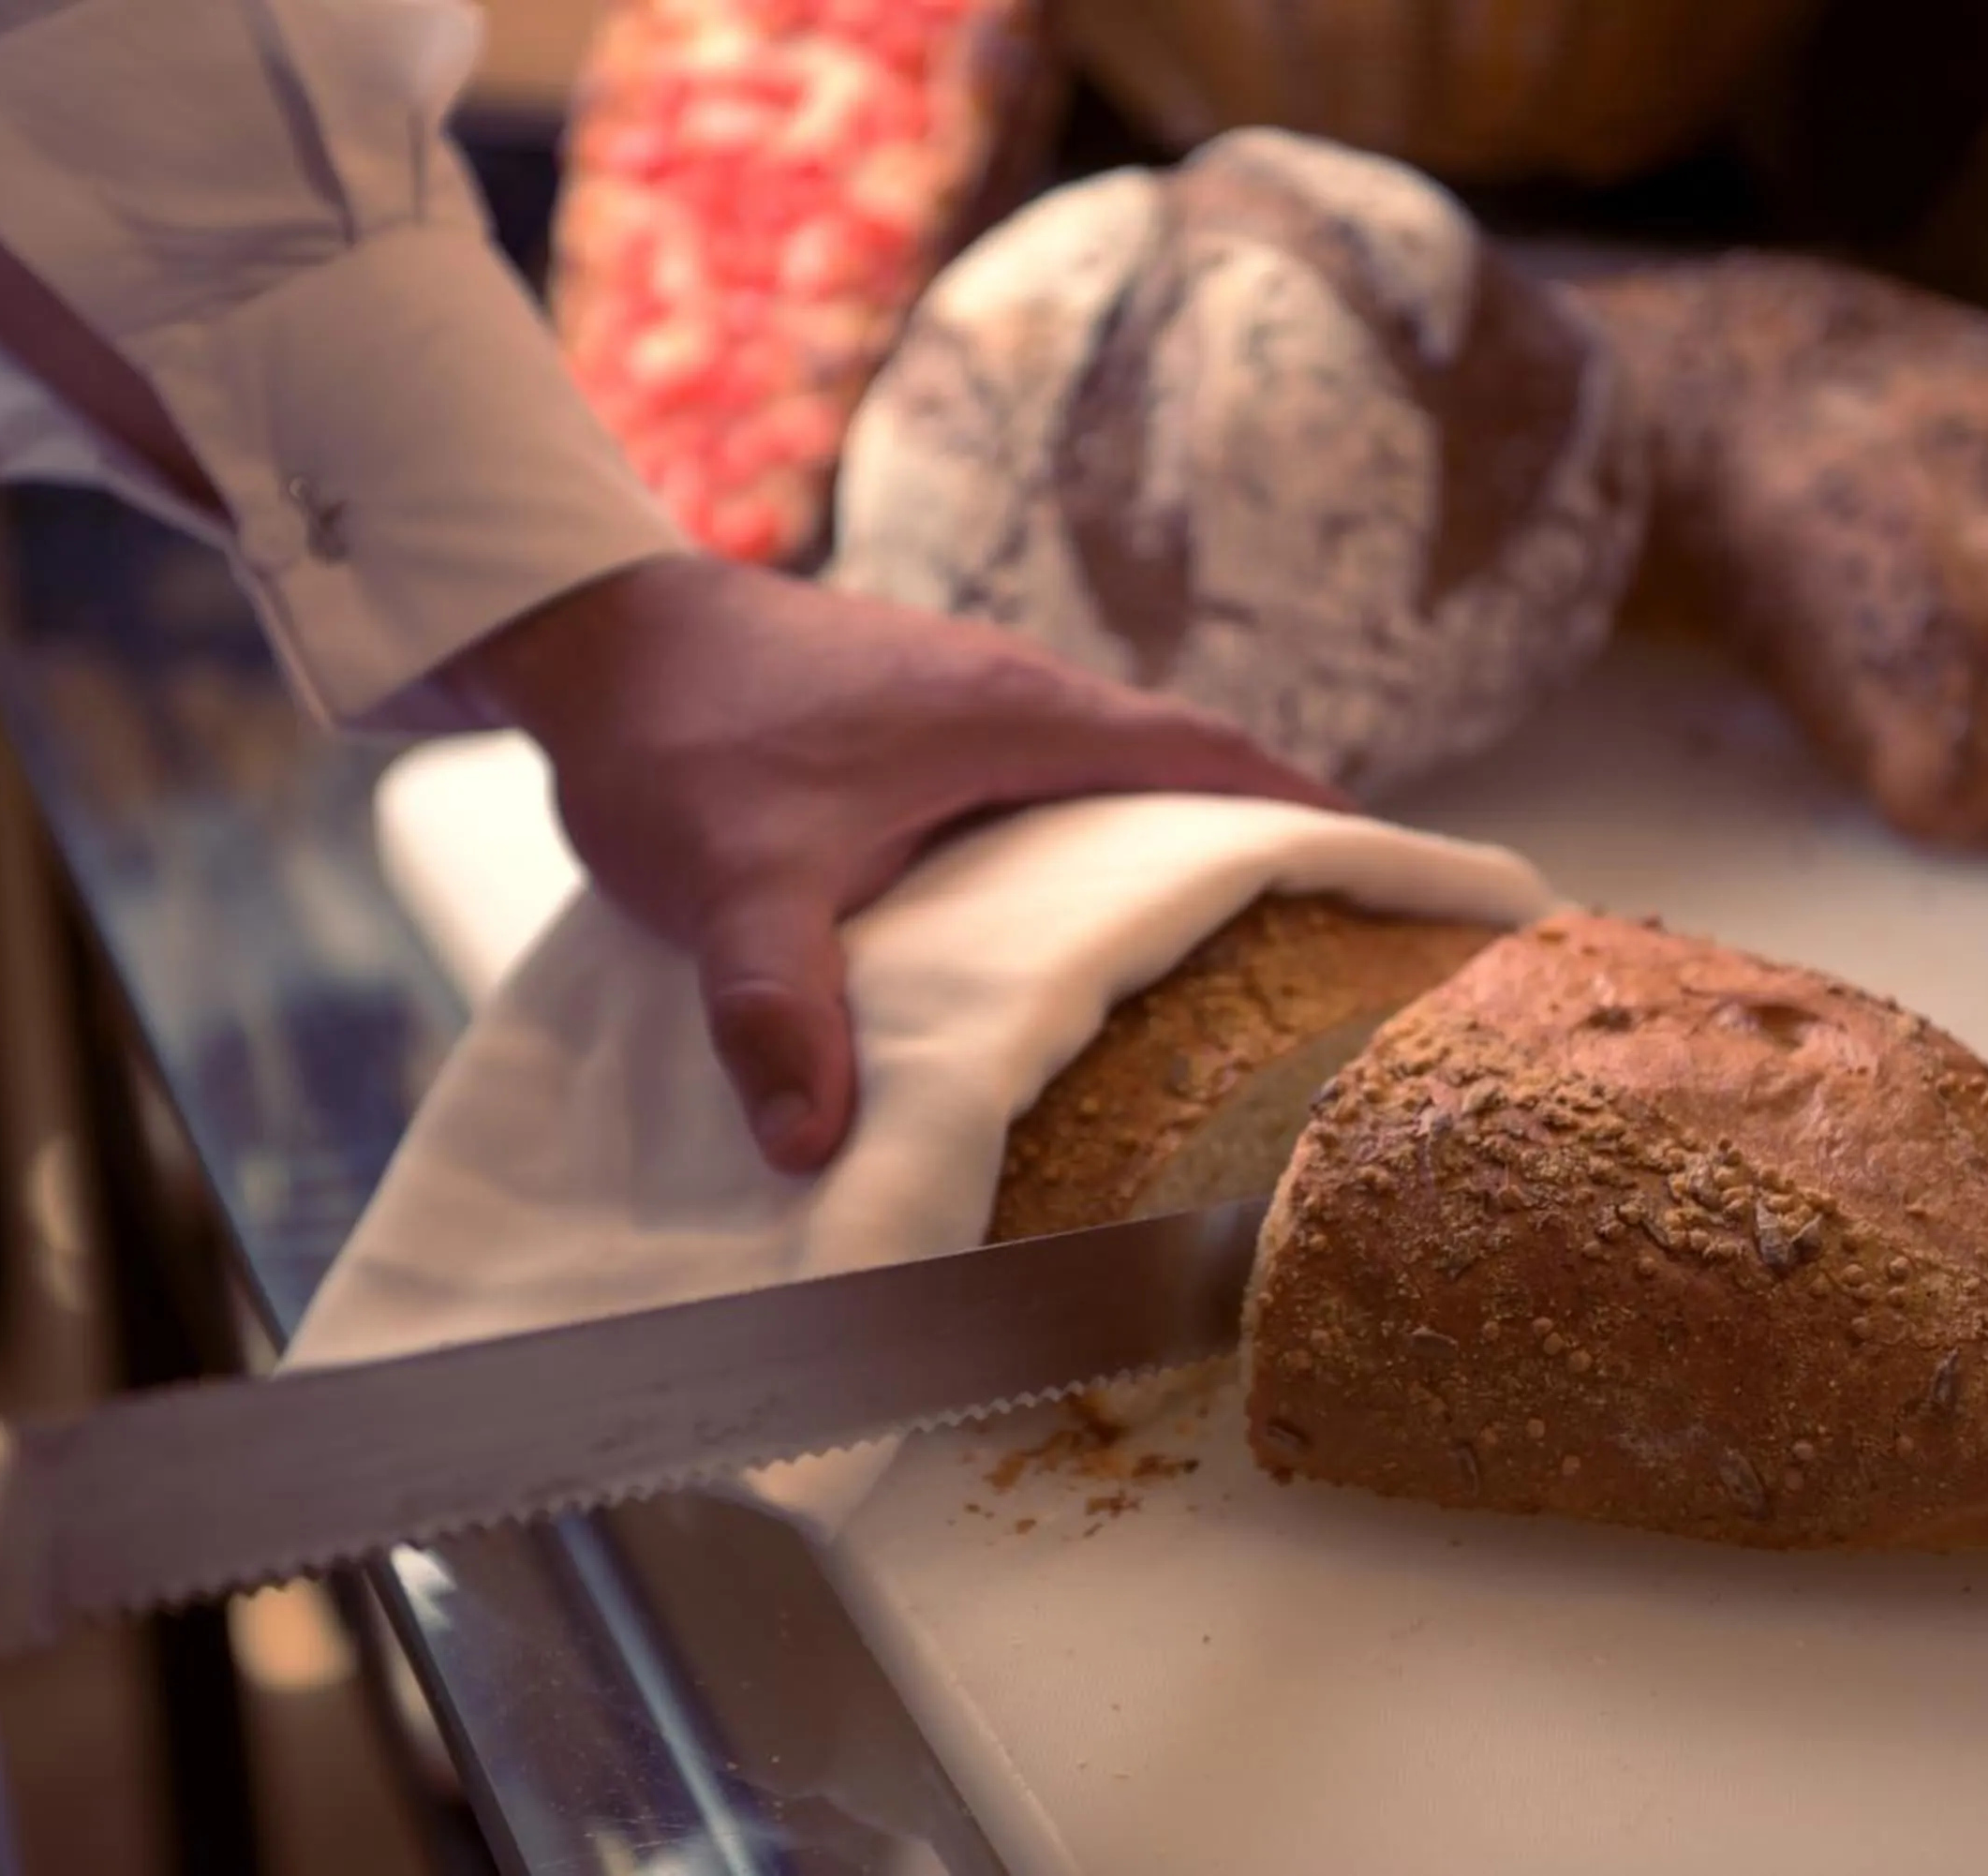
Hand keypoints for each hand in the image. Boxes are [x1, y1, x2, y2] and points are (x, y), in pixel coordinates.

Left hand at [454, 554, 1351, 1172]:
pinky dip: (1075, 846)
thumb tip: (815, 1144)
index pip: (1213, 761)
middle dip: (1259, 849)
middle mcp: (1015, 699)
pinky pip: (1035, 787)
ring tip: (1209, 962)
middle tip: (1325, 949)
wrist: (588, 630)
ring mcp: (965, 704)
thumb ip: (775, 1008)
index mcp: (1022, 719)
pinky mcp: (913, 722)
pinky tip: (1047, 928)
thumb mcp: (729, 886)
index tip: (1399, 876)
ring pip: (1105, 783)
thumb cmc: (680, 732)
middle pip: (1183, 773)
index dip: (1314, 816)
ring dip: (1161, 849)